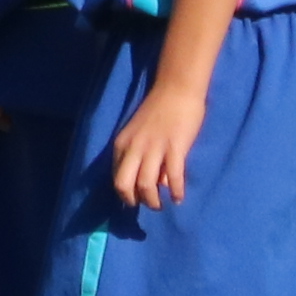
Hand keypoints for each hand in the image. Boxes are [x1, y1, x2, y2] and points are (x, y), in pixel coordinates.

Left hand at [107, 78, 205, 209]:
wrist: (177, 89)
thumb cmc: (159, 110)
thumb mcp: (140, 134)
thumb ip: (141, 155)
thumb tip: (156, 183)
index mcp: (122, 144)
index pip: (116, 177)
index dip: (124, 194)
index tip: (135, 200)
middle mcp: (134, 148)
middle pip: (124, 184)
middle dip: (133, 201)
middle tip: (147, 205)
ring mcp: (154, 148)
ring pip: (146, 185)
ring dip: (153, 201)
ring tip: (162, 205)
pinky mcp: (174, 148)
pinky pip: (173, 177)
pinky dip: (176, 191)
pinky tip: (178, 198)